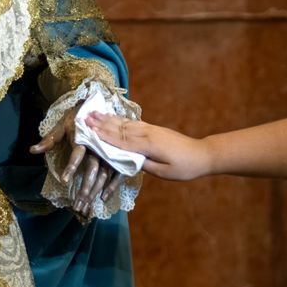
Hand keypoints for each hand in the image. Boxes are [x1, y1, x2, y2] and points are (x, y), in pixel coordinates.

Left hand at [31, 107, 124, 208]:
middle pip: (93, 170)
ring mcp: (108, 152)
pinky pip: (116, 174)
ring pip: (104, 175)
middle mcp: (98, 146)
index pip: (77, 155)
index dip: (71, 167)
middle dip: (85, 188)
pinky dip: (112, 187)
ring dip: (95, 191)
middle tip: (77, 204)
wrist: (96, 107)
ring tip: (85, 206)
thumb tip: (32, 150)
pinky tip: (103, 199)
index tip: (63, 180)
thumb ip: (49, 139)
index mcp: (83, 138)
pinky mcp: (116, 156)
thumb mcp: (61, 126)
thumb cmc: (76, 118)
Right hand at [81, 113, 211, 181]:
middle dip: (102, 123)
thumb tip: (129, 160)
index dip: (105, 136)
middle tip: (85, 118)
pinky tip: (113, 117)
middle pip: (120, 128)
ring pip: (125, 123)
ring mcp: (151, 129)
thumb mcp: (164, 172)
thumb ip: (145, 165)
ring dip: (108, 119)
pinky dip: (120, 119)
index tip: (90, 130)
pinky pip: (133, 123)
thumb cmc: (184, 167)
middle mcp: (148, 133)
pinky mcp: (154, 128)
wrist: (201, 154)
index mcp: (149, 145)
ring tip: (94, 114)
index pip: (122, 140)